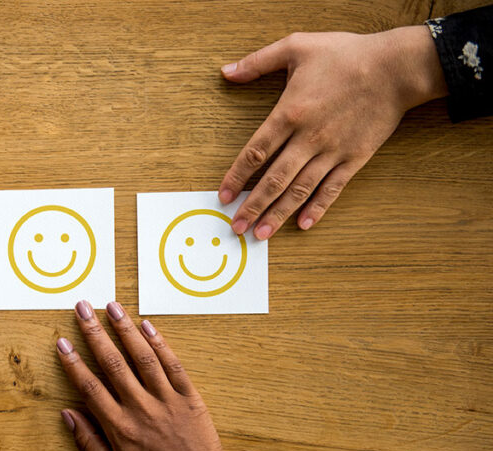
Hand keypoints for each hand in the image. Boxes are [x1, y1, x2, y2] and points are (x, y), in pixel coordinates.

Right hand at [57, 300, 238, 450]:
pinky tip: (147, 325)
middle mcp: (141, 409)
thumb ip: (89, 445)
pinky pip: (172, 365)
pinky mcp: (189, 398)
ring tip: (112, 306)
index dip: (73, 362)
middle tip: (83, 307)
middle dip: (95, 332)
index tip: (61, 342)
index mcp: (119, 429)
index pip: (90, 387)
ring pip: (142, 357)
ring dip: (125, 329)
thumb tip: (68, 415)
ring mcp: (167, 400)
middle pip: (113, 363)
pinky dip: (159, 343)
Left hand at [218, 26, 447, 238]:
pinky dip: (318, 207)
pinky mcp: (355, 157)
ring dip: (278, 214)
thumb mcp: (296, 46)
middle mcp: (308, 137)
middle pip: (274, 179)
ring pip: (300, 189)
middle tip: (237, 227)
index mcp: (289, 113)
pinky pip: (333, 188)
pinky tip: (304, 224)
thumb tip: (226, 72)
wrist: (397, 67)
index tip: (223, 195)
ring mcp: (333, 150)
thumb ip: (257, 62)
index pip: (255, 152)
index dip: (236, 176)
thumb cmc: (346, 54)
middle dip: (252, 206)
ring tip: (261, 234)